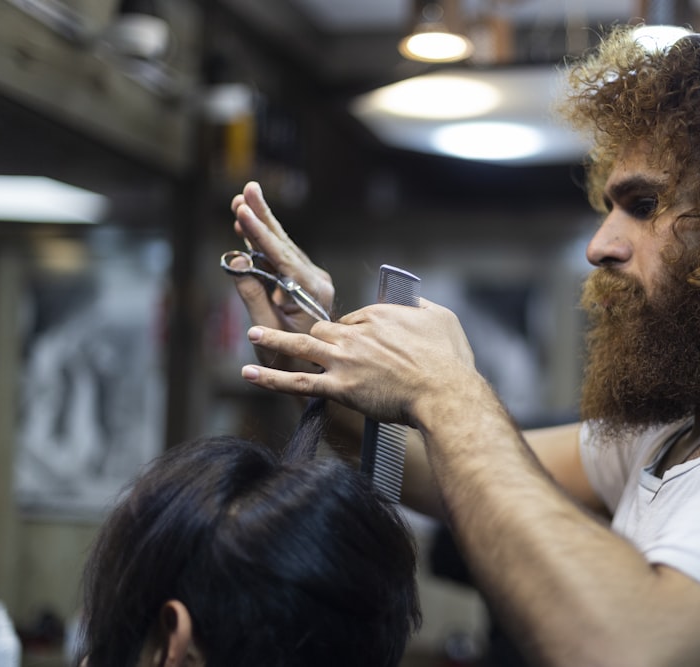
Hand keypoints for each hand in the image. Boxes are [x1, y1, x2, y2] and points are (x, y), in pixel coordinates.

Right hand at [230, 181, 334, 370]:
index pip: (282, 255)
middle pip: (284, 243)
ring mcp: (311, 280)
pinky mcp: (303, 282)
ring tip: (242, 202)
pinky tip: (246, 227)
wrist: (315, 374)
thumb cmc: (290, 359)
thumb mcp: (266, 330)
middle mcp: (316, 280)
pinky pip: (280, 258)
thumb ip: (252, 293)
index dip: (259, 232)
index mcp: (312, 291)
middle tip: (247, 190)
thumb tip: (237, 258)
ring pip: (282, 247)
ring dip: (261, 225)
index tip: (242, 210)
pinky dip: (263, 242)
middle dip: (262, 217)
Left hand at [241, 299, 477, 426]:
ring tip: (254, 333)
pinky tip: (250, 374)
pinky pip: (298, 381)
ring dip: (275, 338)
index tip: (360, 345)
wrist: (444, 392)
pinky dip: (272, 378)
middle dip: (320, 337)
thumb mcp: (442, 318)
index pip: (356, 318)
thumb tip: (417, 304)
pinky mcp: (339, 387)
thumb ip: (423, 307)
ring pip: (302, 344)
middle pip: (326, 329)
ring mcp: (344, 360)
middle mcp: (357, 333)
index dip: (355, 332)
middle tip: (315, 344)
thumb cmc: (448, 360)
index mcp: (379, 315)